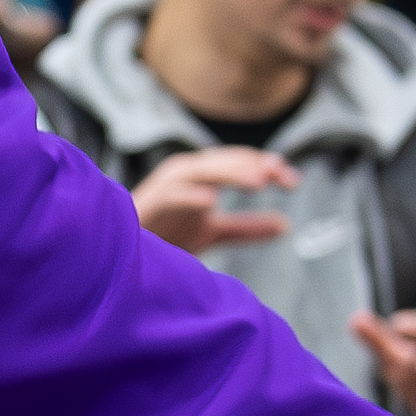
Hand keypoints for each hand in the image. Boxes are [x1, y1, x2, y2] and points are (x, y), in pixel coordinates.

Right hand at [129, 146, 298, 252]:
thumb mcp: (212, 230)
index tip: (293, 183)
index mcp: (202, 176)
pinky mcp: (147, 206)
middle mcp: (184, 175)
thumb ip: (246, 227)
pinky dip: (189, 196)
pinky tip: (210, 201)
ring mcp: (164, 188)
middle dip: (252, 166)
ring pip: (200, 171)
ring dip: (228, 173)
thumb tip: (286, 225)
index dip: (268, 167)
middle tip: (281, 178)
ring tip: (257, 182)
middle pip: (223, 161)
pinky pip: (169, 196)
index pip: (240, 162)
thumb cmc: (164, 235)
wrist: (123, 254)